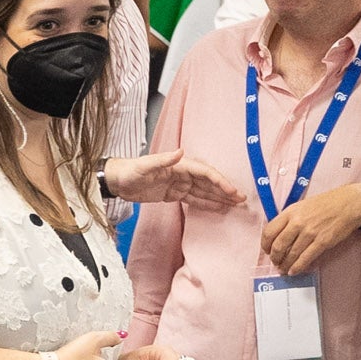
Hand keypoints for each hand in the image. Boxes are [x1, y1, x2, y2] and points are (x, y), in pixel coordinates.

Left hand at [104, 150, 246, 214]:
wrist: (118, 181)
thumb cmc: (130, 171)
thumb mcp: (145, 166)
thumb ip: (163, 160)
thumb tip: (181, 151)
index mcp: (180, 165)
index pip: (205, 173)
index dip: (220, 181)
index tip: (232, 191)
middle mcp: (183, 173)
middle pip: (209, 182)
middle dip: (225, 190)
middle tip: (242, 200)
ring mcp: (180, 184)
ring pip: (205, 191)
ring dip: (220, 197)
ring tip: (235, 205)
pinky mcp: (174, 194)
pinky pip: (194, 199)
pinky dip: (207, 203)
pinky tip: (219, 208)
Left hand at [258, 183, 360, 277]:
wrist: (350, 203)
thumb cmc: (327, 203)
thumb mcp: (303, 205)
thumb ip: (290, 218)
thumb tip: (279, 235)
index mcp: (291, 212)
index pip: (269, 231)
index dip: (265, 244)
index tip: (267, 250)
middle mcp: (298, 222)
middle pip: (278, 246)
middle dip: (275, 258)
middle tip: (276, 262)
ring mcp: (310, 232)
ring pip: (291, 254)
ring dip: (285, 265)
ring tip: (284, 269)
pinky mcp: (322, 242)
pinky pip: (305, 258)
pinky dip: (297, 267)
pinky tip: (294, 271)